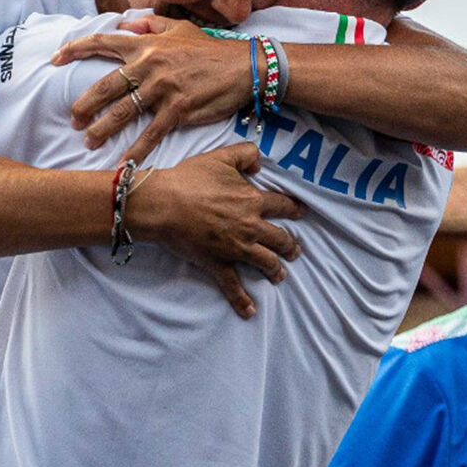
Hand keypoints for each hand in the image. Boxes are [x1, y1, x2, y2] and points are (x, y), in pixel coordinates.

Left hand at [53, 15, 254, 160]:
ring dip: (103, 129)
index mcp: (145, 45)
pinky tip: (124, 162)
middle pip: (106, 86)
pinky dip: (136, 150)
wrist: (243, 66)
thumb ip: (150, 27)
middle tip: (73, 118)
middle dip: (84, 104)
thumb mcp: (180, 28)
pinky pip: (151, 133)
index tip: (55, 59)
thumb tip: (124, 26)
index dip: (75, 49)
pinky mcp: (178, 109)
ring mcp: (163, 88)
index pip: (102, 43)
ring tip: (89, 141)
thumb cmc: (210, 49)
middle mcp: (149, 65)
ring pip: (123, 111)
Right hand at [124, 142, 303, 318]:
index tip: (301, 212)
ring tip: (279, 275)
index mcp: (253, 200)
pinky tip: (249, 312)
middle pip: (280, 238)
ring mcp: (236, 248)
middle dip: (290, 245)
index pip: (282, 206)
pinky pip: (233, 286)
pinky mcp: (218, 263)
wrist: (164, 204)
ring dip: (276, 270)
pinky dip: (242, 301)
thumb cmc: (190, 179)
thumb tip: (260, 164)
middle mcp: (251, 226)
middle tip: (295, 250)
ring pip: (266, 262)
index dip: (294, 209)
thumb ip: (245, 154)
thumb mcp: (221, 157)